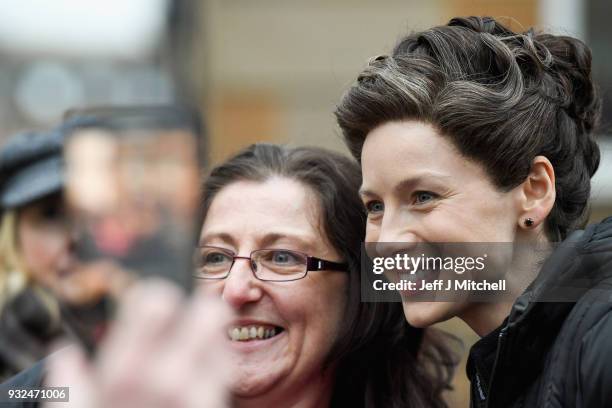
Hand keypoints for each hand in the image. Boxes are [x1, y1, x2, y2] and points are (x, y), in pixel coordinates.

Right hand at [44, 279, 231, 407]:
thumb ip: (70, 387)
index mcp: (125, 372)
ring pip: (221, 334)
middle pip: (206, 309)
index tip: (153, 307)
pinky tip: (200, 374)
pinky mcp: (217, 405)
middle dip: (194, 310)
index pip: (156, 300)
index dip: (158, 298)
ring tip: (191, 350)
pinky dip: (217, 360)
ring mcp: (200, 393)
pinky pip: (227, 365)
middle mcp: (168, 376)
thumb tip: (67, 356)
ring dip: (208, 334)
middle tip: (181, 323)